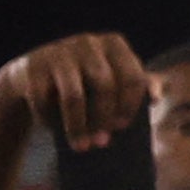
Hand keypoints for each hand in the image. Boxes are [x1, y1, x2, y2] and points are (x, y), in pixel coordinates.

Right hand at [0, 31, 155, 149]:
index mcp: (113, 44)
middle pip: (104, 85)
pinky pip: (43, 100)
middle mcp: (87, 42)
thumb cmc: (81, 81)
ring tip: (81, 147)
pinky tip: (53, 129)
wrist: (31, 76)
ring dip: (78, 127)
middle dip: (104, 118)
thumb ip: (135, 84)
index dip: (129, 105)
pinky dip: (49, 120)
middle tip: (103, 142)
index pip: (132, 75)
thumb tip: (157, 95)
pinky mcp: (31, 68)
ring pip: (73, 96)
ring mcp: (58, 53)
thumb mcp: (109, 78)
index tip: (122, 127)